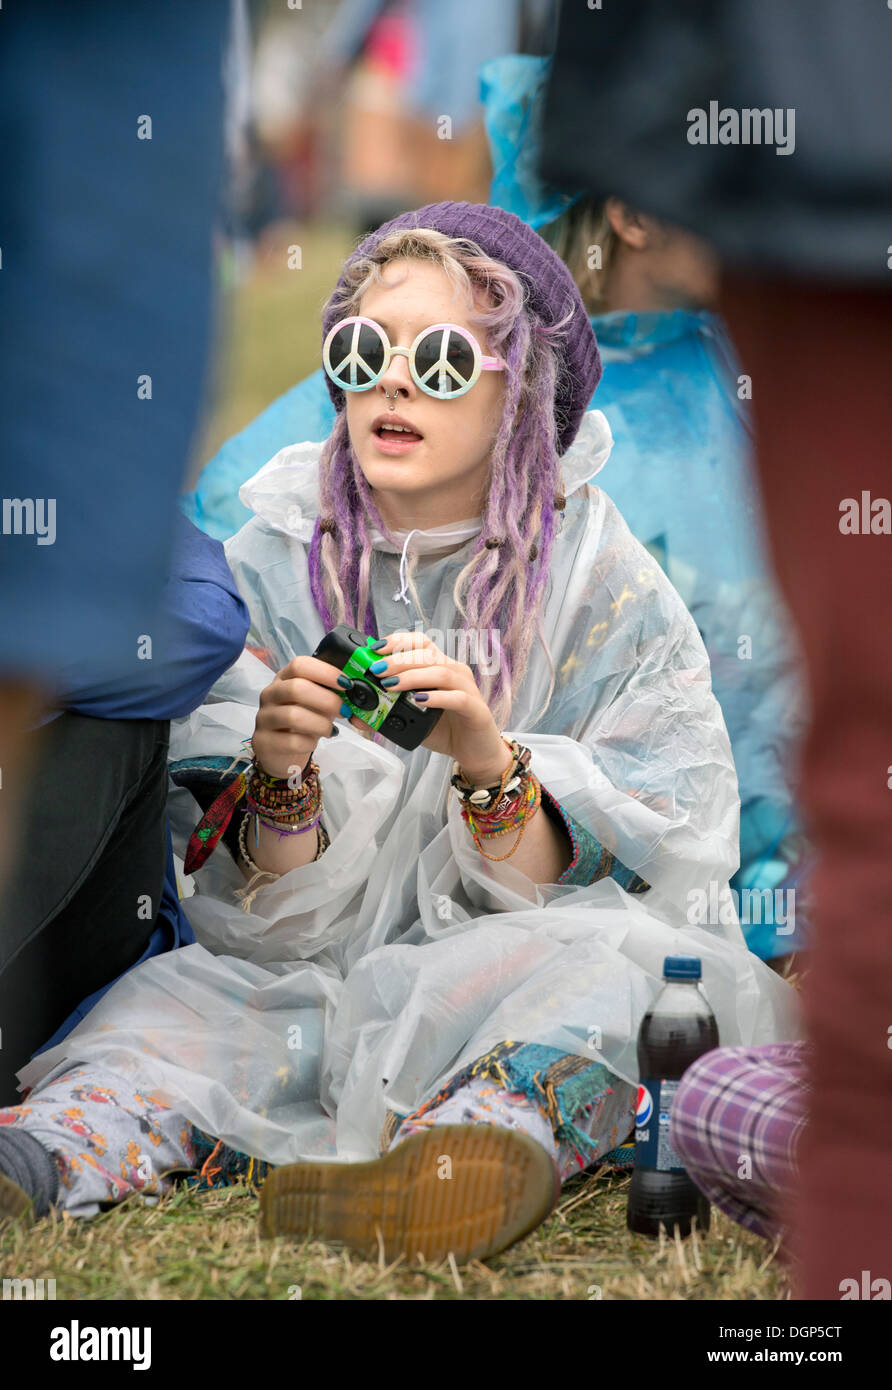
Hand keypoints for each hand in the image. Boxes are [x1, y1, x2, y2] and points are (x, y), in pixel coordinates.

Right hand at [252, 655, 344, 778]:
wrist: (281, 750)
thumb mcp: (318, 703)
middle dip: (327, 700)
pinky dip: (309, 743)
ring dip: (320, 724)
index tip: (346, 683)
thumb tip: (359, 696)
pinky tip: (313, 742)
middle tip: (343, 711)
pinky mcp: (264, 742)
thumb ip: (333, 694)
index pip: (299, 665)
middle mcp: (270, 694)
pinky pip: (292, 741)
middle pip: (296, 688)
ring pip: (293, 716)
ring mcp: (264, 718)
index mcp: (284, 678)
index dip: (326, 672)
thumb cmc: (303, 721)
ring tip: (330, 730)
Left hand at [368, 631, 511, 781]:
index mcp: (441, 667)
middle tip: (376, 670)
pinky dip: (436, 697)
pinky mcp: (476, 709)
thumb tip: (355, 715)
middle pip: (428, 654)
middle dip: (399, 659)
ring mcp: (468, 689)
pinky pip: (457, 697)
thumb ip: (388, 712)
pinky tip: (419, 700)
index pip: (422, 642)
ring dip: (413, 676)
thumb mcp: (412, 718)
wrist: (475, 752)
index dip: (399, 641)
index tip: (375, 649)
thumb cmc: (445, 729)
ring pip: (441, 672)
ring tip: (390, 684)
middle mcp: (456, 672)